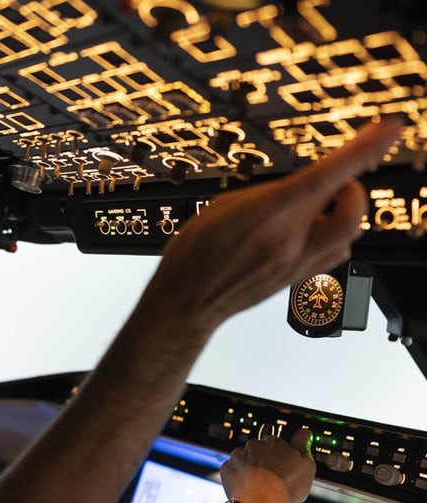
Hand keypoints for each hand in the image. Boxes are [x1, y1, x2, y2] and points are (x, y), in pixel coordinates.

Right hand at [148, 119, 402, 327]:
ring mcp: (297, 266)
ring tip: (314, 211)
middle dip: (353, 189)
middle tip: (338, 180)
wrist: (185, 302)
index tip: (389, 129)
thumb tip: (295, 187)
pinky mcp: (296, 281)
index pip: (328, 176)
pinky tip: (308, 235)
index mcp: (269, 216)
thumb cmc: (193, 256)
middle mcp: (290, 244)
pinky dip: (332, 239)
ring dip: (341, 215)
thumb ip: (268, 194)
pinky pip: (334, 255)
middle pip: (353, 211)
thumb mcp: (224, 206)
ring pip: (349, 236)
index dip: (364, 149)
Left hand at [219, 427, 315, 502]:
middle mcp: (254, 446)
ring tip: (259, 484)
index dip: (281, 455)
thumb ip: (303, 446)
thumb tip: (303, 434)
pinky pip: (232, 470)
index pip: (278, 443)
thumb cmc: (285, 487)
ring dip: (249, 467)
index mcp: (275, 442)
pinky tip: (246, 486)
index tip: (283, 464)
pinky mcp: (227, 468)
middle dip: (264, 460)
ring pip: (244, 458)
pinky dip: (237, 476)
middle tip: (271, 477)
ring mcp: (238, 456)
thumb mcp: (307, 466)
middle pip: (259, 450)